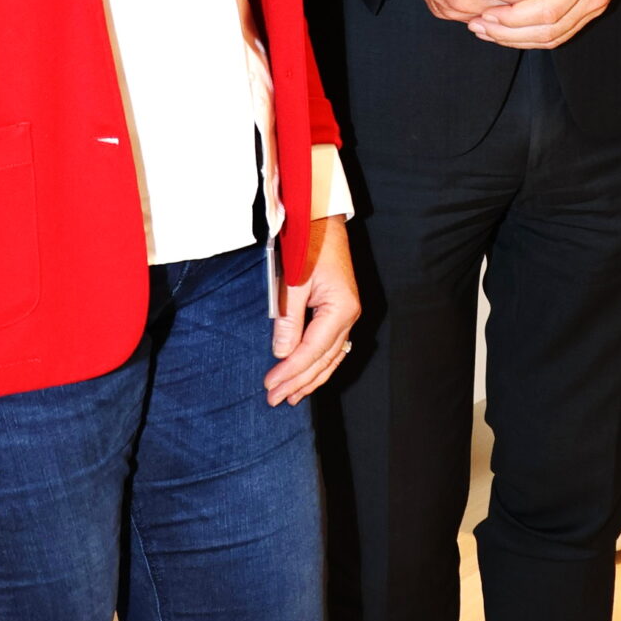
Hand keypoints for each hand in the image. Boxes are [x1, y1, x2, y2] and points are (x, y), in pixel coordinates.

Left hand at [266, 216, 359, 405]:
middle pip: (324, 360)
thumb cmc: (308, 244)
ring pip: (331, 357)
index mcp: (341, 309)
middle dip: (299, 382)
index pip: (313, 351)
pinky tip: (310, 376)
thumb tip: (282, 354)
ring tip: (292, 397)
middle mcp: (349, 315)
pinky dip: (319, 364)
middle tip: (275, 400)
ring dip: (311, 378)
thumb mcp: (293, 281)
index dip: (291, 372)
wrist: (321, 220)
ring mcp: (348, 314)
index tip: (270, 386)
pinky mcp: (341, 311)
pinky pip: (332, 347)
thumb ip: (289, 319)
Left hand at [468, 0, 620, 49]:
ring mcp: (596, 5)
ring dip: (520, 39)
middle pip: (550, 31)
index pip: (548, 9)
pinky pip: (562, 30)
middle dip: (511, 34)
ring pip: (556, 36)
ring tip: (489, 32)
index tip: (489, 13)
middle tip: (480, 27)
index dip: (515, 17)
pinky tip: (511, 30)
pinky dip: (535, 35)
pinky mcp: (592, 6)